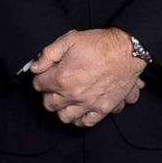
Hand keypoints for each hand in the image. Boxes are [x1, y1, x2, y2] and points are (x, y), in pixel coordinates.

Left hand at [29, 28, 146, 126]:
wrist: (127, 51)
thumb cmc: (99, 44)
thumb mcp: (69, 40)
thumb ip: (48, 54)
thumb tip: (35, 66)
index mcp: (62, 78)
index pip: (39, 85)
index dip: (40, 78)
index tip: (44, 75)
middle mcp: (73, 94)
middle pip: (49, 104)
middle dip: (48, 94)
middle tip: (53, 87)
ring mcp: (88, 104)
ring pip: (65, 117)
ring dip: (61, 109)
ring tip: (64, 100)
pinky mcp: (103, 108)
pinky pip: (86, 122)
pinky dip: (79, 119)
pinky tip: (78, 110)